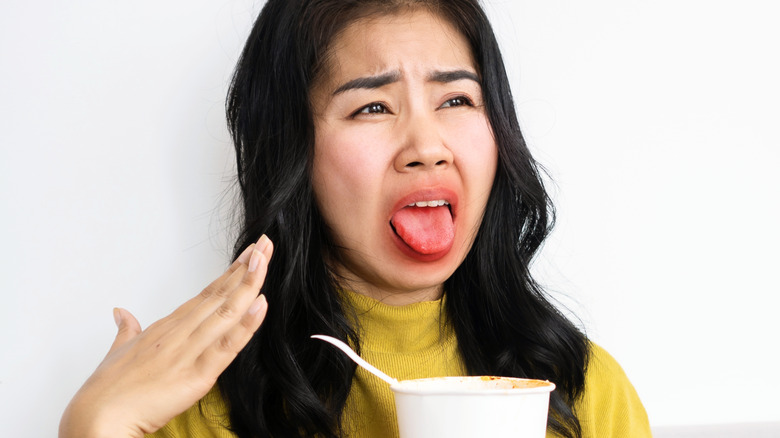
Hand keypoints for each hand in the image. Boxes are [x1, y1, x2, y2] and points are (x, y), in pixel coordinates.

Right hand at [59, 235, 273, 437]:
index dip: (230, 274)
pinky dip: (245, 325)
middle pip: (220, 295)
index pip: (207, 294)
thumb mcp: (118, 351)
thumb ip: (126, 329)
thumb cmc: (106, 390)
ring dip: (248, 286)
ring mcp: (188, 352)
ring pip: (226, 313)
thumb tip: (122, 312)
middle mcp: (180, 333)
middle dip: (245, 269)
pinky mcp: (196, 376)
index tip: (249, 254)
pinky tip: (260, 304)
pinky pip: (226, 347)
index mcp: (167, 327)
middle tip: (264, 244)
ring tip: (263, 260)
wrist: (96, 419)